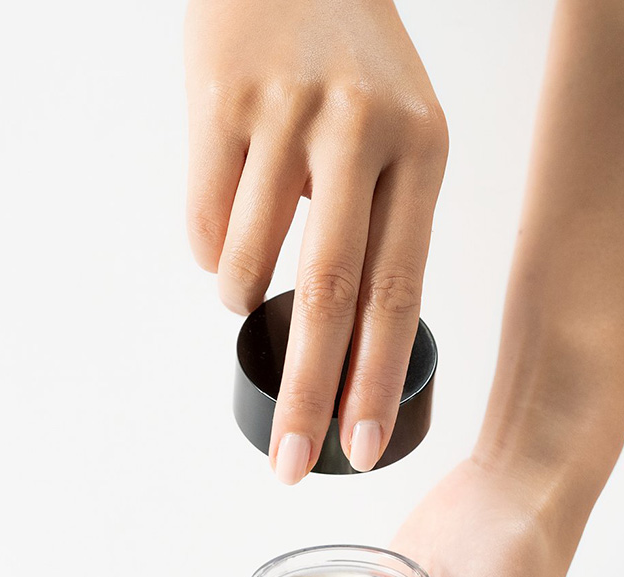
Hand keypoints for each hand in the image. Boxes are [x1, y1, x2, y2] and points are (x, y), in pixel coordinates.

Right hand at [185, 0, 447, 481]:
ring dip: (242, 300)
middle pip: (331, 296)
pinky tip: (226, 224)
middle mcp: (360, 129)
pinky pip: (202, 223)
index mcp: (421, 150)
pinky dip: (211, 253)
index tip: (359, 449)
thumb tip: (345, 345)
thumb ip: (381, 230)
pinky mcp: (220, 101)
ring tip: (246, 290)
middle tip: (288, 465)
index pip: (401, 291)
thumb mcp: (395, 133)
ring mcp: (286, 113)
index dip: (376, 380)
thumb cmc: (347, 64)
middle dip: (307, 394)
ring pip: (248, 262)